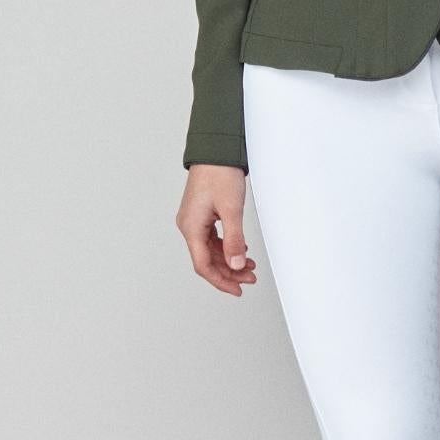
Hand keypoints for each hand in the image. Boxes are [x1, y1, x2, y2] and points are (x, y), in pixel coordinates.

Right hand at [176, 164, 257, 296]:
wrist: (216, 150)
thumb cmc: (220, 173)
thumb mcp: (231, 209)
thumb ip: (234, 239)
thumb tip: (237, 263)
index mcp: (191, 227)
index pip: (203, 265)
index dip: (220, 280)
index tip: (237, 289)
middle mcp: (189, 225)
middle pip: (207, 259)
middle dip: (229, 271)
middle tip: (250, 277)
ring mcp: (194, 220)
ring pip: (211, 249)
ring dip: (230, 259)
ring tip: (250, 265)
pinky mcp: (201, 214)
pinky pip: (212, 238)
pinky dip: (227, 246)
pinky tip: (241, 248)